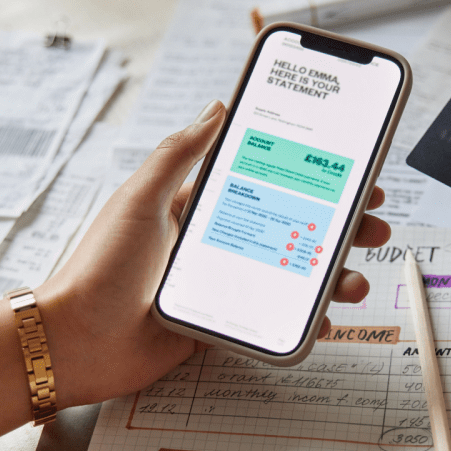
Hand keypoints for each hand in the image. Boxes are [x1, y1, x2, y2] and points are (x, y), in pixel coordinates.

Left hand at [0, 100, 391, 445]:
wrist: (76, 342)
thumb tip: (216, 107)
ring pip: (292, 276)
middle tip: (373, 224)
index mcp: (197, 207)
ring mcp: (221, 285)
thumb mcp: (139, 198)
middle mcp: (215, 243)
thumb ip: (179, 154)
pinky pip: (273, 319)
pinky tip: (325, 317)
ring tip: (354, 277)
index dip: (313, 178)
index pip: (269, 183)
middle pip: (292, 229)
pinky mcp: (220, 325)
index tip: (350, 173)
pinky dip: (304, 319)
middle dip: (339, 226)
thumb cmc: (100, 267)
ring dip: (331, 275)